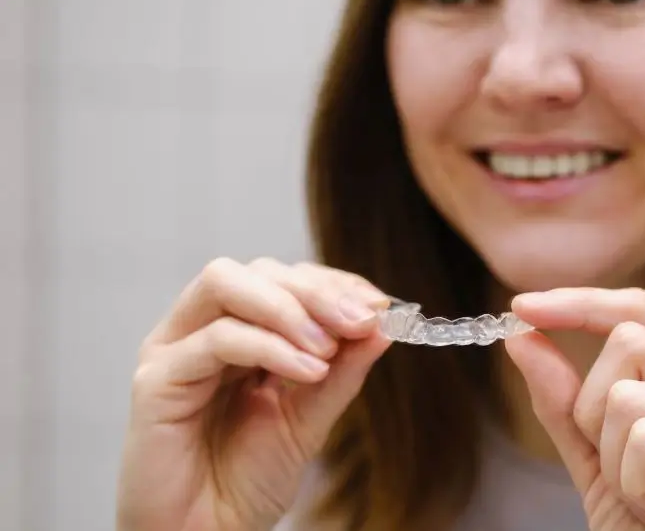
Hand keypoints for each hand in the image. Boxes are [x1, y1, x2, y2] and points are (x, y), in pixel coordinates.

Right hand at [117, 258, 391, 530]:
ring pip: (225, 283)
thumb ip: (343, 370)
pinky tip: (308, 372)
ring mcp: (175, 349)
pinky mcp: (156, 379)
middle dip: (316, 292)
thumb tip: (383, 323)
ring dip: (289, 308)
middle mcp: (201, 329)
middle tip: (359, 322)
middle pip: (258, 271)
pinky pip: (215, 339)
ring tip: (328, 348)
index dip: (333, 284)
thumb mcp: (310, 417)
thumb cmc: (248, 480)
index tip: (378, 306)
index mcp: (239, 331)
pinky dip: (269, 346)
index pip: (286, 279)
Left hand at [504, 288, 644, 530]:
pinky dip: (636, 485)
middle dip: (594, 414)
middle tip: (629, 474)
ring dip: (616, 462)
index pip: (641, 313)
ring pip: (627, 396)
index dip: (581, 303)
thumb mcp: (597, 458)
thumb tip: (524, 333)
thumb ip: (565, 399)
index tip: (522, 308)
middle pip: (628, 342)